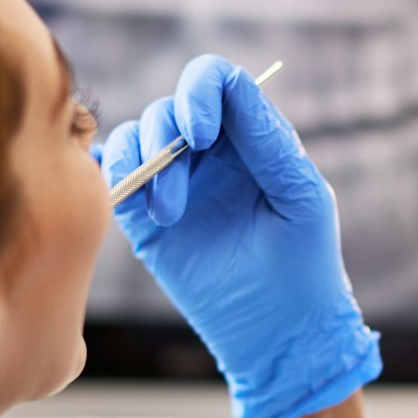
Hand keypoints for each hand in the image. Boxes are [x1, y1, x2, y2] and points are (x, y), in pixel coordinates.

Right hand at [100, 55, 379, 417]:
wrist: (280, 334)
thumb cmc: (305, 266)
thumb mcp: (300, 198)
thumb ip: (268, 141)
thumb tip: (234, 88)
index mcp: (251, 139)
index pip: (216, 83)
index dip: (199, 91)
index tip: (202, 135)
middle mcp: (210, 154)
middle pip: (168, 108)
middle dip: (165, 137)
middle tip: (180, 195)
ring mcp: (176, 184)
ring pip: (137, 136)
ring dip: (143, 162)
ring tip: (168, 215)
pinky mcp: (146, 220)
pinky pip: (115, 176)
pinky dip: (112, 174)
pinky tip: (132, 200)